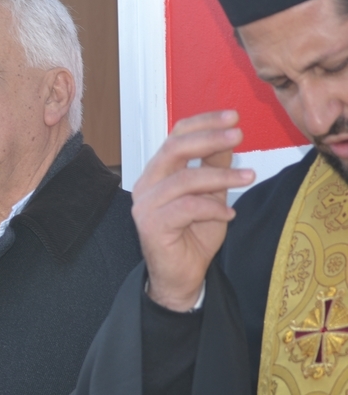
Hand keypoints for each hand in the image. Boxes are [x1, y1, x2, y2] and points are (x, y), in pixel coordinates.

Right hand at [132, 111, 254, 310]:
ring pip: (184, 179)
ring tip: (249, 177)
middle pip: (173, 148)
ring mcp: (144, 204)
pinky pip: (186, 207)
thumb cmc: (193, 237)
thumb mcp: (211, 196)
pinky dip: (213, 208)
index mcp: (158, 172)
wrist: (181, 278)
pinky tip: (229, 215)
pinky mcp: (151, 225)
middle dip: (209, 138)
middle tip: (239, 134)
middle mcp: (146, 184)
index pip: (175, 135)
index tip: (232, 116)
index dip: (203, 122)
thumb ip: (214, 168)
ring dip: (221, 176)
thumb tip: (228, 137)